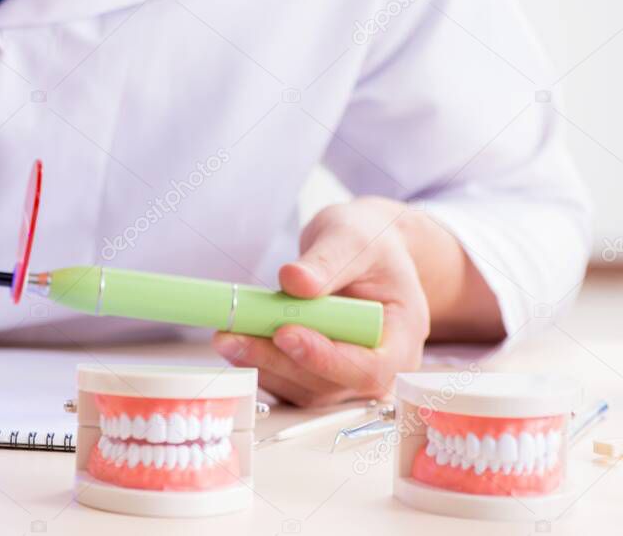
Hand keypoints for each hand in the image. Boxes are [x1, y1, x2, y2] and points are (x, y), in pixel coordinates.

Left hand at [212, 197, 429, 406]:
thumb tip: (294, 281)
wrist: (363, 251)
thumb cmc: (370, 244)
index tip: (285, 333)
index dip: (325, 357)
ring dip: (259, 365)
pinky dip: (258, 364)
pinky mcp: (313, 376)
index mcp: (401, 340)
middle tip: (233, 338)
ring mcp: (342, 378)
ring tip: (225, 336)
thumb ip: (328, 260)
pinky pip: (284, 382)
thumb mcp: (354, 239)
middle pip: (326, 384)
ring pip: (300, 388)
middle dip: (277, 361)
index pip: (368, 367)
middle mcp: (375, 369)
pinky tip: (235, 341)